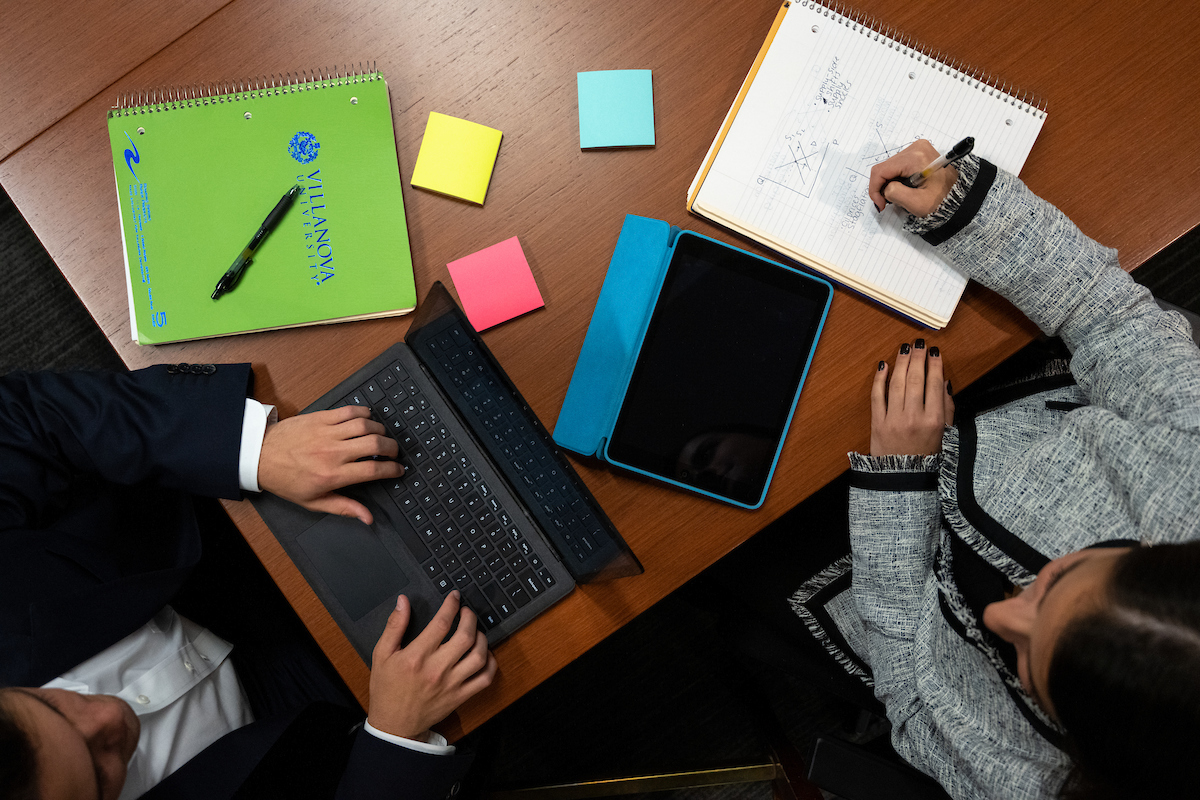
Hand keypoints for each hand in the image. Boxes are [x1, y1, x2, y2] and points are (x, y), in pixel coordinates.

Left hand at [258, 405, 403, 523]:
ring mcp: (327, 432)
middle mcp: (332, 453)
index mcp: (332, 475)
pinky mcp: (321, 418)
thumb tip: (367, 517)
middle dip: (392, 448)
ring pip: (366, 425)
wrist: (260, 455)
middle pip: (375, 445)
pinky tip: (367, 419)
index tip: (398, 470)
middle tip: (393, 452)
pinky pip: (350, 411)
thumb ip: (344, 508)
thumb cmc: (286, 480)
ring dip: (380, 430)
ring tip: (381, 437)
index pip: (373, 470)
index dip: (392, 470)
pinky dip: (364, 413)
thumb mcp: (314, 502)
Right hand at [367, 593, 497, 740]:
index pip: (442, 623)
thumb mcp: (382, 654)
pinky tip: (484, 654)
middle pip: (465, 637)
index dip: (451, 605)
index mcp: (417, 656)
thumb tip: (403, 602)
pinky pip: (484, 679)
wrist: (394, 725)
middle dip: (470, 618)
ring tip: (476, 631)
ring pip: (479, 656)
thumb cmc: (387, 688)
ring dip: (482, 638)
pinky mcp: (460, 697)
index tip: (454, 597)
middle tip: (467, 612)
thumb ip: (394, 626)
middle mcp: (437, 669)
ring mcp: (451, 684)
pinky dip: (490, 664)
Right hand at [868, 139, 958, 215]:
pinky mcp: (919, 153)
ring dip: (891, 183)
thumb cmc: (943, 200)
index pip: (881, 170)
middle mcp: (916, 148)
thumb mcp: (916, 202)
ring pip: (890, 167)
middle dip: (883, 186)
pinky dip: (897, 178)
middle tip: (890, 201)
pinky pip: (898, 165)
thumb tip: (884, 189)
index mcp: (915, 157)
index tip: (880, 204)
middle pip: (885, 167)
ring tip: (902, 194)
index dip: (875, 189)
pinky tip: (906, 187)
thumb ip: (894, 193)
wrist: (960, 196)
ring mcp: (918, 148)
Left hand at [870, 341, 953, 455]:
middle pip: (915, 379)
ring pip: (897, 384)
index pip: (934, 384)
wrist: (902, 476)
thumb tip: (943, 382)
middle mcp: (913, 417)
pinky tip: (883, 365)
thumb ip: (946, 407)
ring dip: (900, 363)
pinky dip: (879, 379)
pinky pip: (877, 396)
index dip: (934, 364)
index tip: (934, 351)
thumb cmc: (927, 454)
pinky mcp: (877, 423)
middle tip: (918, 344)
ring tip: (904, 349)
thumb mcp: (945, 433)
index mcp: (933, 420)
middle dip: (917, 358)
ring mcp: (893, 419)